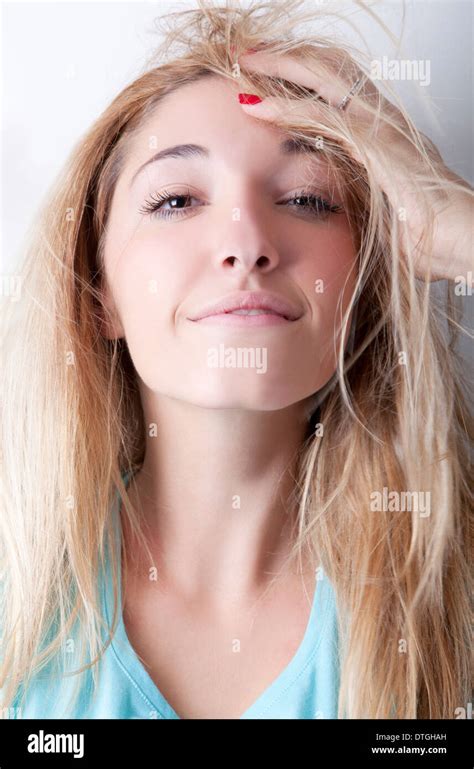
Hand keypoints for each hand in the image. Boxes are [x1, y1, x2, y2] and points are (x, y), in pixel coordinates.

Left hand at [236, 47, 473, 284]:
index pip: (333, 91)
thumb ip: (353, 204)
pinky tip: (255, 106)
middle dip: (283, 59)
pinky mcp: (376, 141)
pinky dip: (285, 107)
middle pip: (326, 70)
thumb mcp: (377, 217)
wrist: (462, 244)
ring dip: (279, 67)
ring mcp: (380, 126)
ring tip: (242, 62)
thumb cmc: (428, 239)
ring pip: (323, 76)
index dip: (298, 79)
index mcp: (381, 135)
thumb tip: (328, 221)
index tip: (261, 80)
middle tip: (244, 56)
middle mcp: (380, 120)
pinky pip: (321, 115)